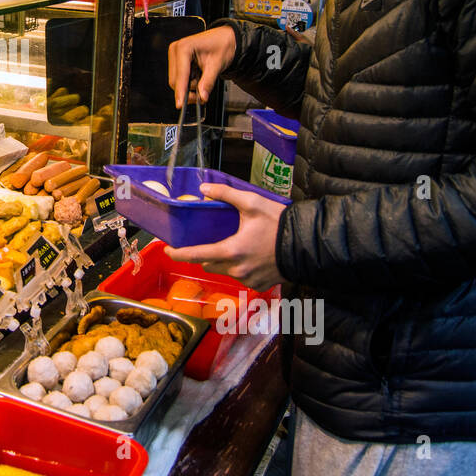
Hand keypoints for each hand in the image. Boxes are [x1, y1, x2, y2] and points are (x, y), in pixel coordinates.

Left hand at [166, 183, 284, 290]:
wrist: (307, 245)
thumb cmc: (279, 223)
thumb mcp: (252, 203)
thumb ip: (225, 194)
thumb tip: (203, 189)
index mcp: (231, 251)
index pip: (195, 255)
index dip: (178, 253)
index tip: (168, 249)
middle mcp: (236, 270)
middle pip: (208, 264)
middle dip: (204, 254)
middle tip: (207, 240)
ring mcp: (248, 280)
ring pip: (224, 271)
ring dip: (223, 260)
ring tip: (234, 244)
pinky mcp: (258, 285)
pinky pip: (240, 277)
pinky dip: (239, 267)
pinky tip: (250, 255)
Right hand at [167, 25, 236, 107]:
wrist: (225, 38)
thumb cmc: (222, 45)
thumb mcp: (217, 65)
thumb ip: (208, 82)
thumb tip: (202, 97)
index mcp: (184, 48)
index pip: (180, 75)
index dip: (181, 92)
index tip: (180, 105)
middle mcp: (176, 50)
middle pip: (175, 81)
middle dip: (188, 91)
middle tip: (202, 96)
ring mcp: (175, 55)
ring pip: (177, 81)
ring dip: (189, 86)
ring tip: (203, 80)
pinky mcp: (177, 59)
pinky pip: (179, 77)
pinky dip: (189, 81)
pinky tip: (199, 76)